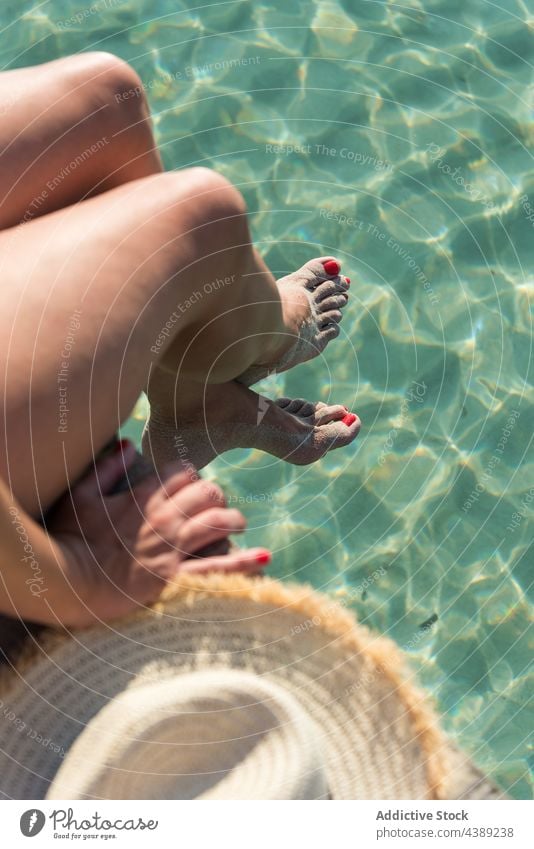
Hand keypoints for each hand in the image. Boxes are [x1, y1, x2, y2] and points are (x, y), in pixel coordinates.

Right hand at [45, 440, 270, 624]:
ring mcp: (173, 548)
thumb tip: (127, 443)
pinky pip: (219, 568)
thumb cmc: (66, 537)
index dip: (191, 477)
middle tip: (214, 508)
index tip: (189, 488)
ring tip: (237, 525)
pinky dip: (245, 563)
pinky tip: (263, 558)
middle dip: (215, 497)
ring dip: (233, 521)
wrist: (64, 581)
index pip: (183, 474)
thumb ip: (105, 467)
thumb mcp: (78, 494)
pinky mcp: (176, 578)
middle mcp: (164, 518)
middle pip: (208, 493)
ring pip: (220, 522)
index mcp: (143, 496)